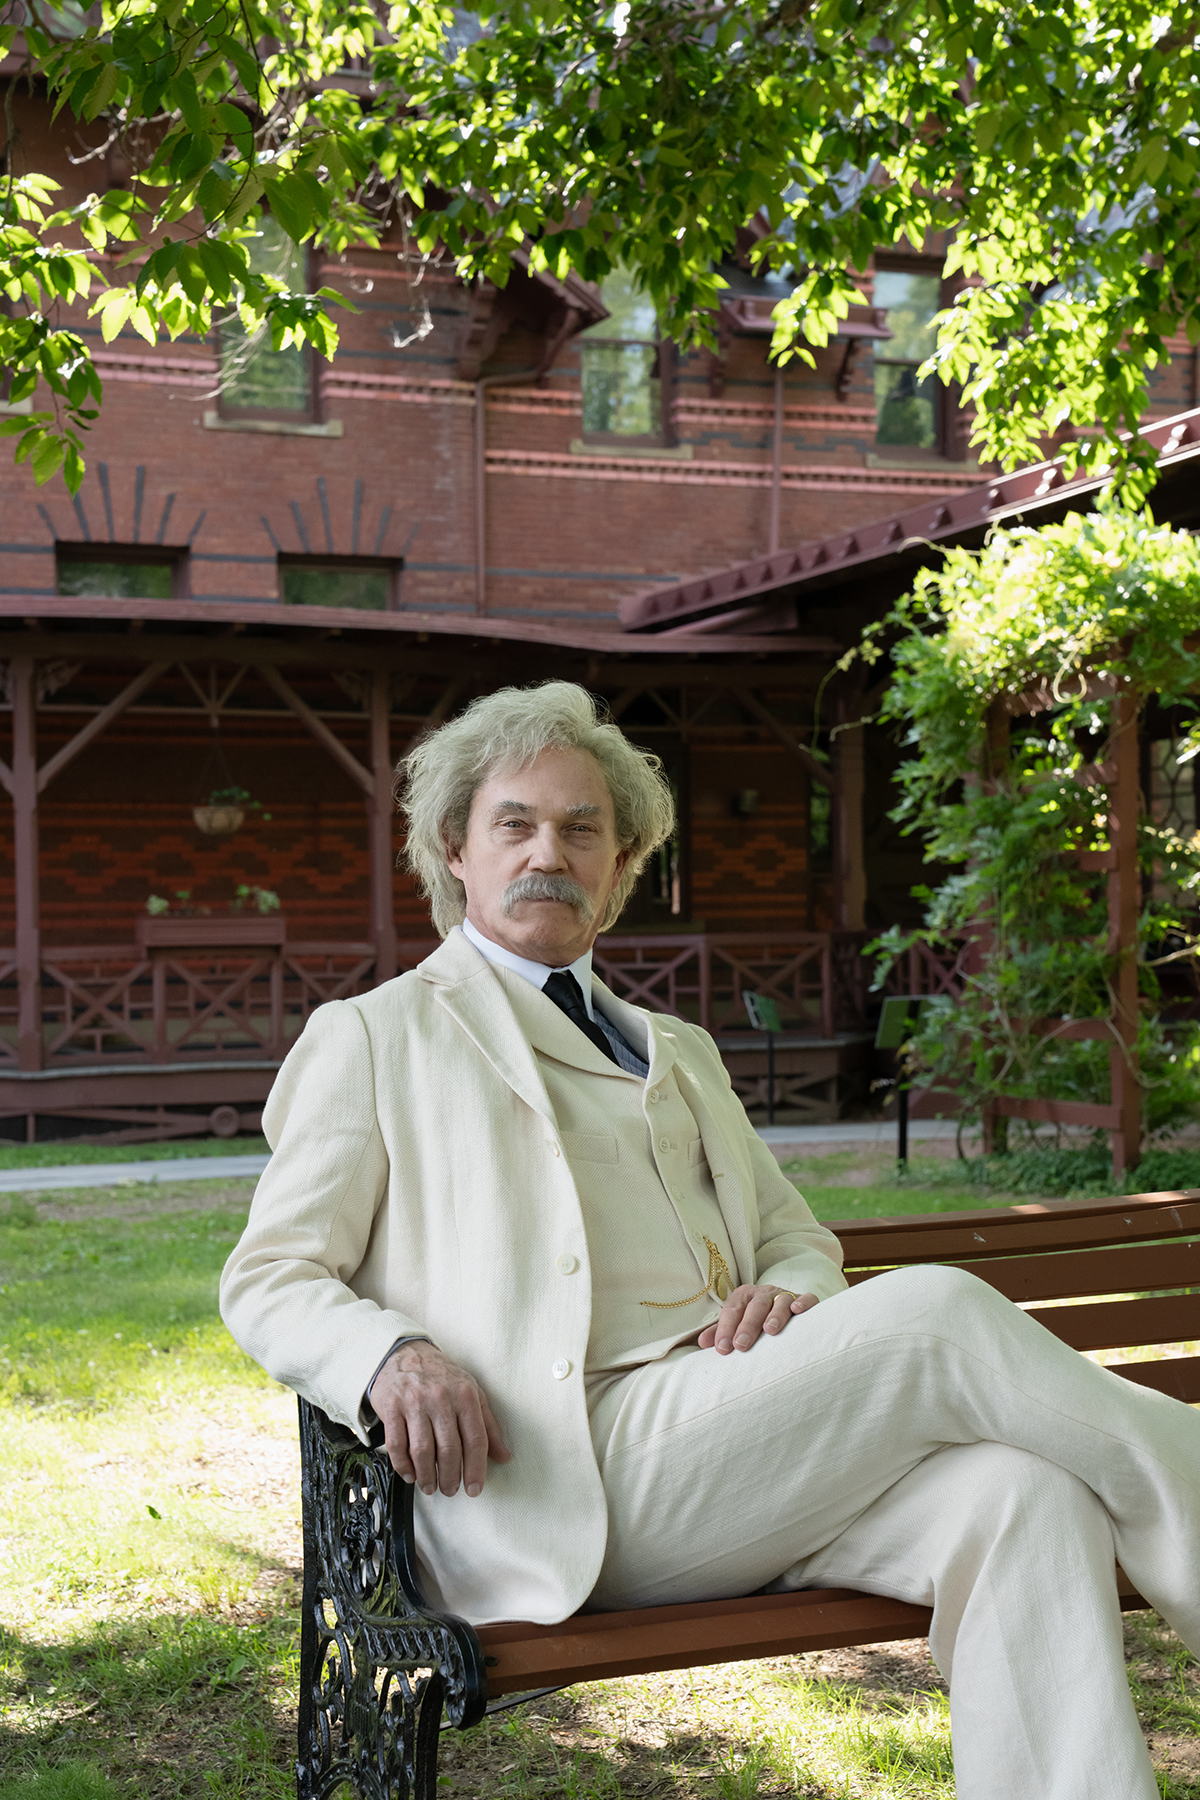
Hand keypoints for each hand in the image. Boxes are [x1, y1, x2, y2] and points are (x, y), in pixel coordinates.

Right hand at [371, 1341, 510, 1497]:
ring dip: (427, 1476)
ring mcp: (414, 1403)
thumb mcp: (472, 1393)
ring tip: (431, 1486)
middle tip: (450, 1490)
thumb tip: (503, 1456)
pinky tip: (411, 1474)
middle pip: (449, 1450)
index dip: (476, 1469)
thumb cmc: (442, 1377)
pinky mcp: (392, 1408)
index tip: (474, 1489)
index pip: (476, 1440)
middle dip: (451, 1477)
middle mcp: (441, 1398)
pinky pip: (397, 1445)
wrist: (405, 1353)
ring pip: (422, 1451)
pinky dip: (403, 1466)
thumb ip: (489, 1425)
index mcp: (465, 1395)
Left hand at [697, 1284, 818, 1354]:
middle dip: (747, 1325)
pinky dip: (803, 1303)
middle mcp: (764, 1293)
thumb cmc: (756, 1321)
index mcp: (744, 1296)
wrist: (785, 1308)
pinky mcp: (804, 1301)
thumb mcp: (736, 1324)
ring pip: (780, 1301)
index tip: (722, 1348)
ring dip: (775, 1315)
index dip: (726, 1328)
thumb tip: (702, 1343)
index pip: (732, 1310)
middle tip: (741, 1345)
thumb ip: (720, 1332)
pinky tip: (797, 1311)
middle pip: (755, 1306)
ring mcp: (785, 1296)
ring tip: (770, 1331)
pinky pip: (806, 1298)